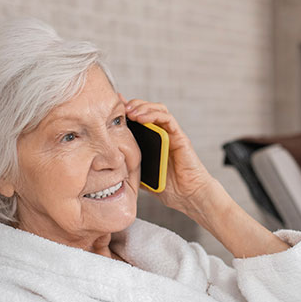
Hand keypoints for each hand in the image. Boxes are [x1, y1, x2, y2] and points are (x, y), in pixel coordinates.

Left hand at [121, 97, 214, 215]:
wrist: (188, 196)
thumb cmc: (170, 189)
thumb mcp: (142, 178)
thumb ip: (131, 169)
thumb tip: (114, 168)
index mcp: (152, 142)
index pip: (139, 120)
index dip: (127, 112)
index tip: (112, 111)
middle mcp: (163, 135)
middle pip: (148, 110)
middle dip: (133, 105)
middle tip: (120, 110)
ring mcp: (171, 135)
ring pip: (158, 110)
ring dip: (143, 107)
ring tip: (130, 111)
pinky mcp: (179, 136)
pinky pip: (167, 119)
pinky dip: (154, 114)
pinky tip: (142, 118)